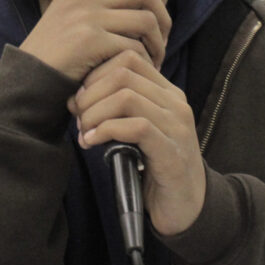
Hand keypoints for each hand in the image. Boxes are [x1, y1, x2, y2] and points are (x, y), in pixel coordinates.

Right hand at [19, 0, 172, 82]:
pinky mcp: (92, 40)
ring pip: (145, 19)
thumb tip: (133, 2)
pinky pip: (135, 46)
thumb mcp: (68, 24)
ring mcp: (86, 17)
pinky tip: (140, 72)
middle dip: (162, 17)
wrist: (26, 84)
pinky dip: (144, 61)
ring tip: (155, 61)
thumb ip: (95, 11)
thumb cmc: (52, 60)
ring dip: (157, 43)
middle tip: (162, 40)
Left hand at [70, 50, 205, 235]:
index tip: (80, 97)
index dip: (96, 73)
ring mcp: (176, 126)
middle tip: (78, 116)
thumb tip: (77, 96)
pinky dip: (106, 131)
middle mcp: (175, 103)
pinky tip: (92, 143)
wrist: (187, 207)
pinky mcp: (171, 152)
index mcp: (167, 92)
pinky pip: (136, 127)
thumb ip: (118, 109)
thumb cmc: (155, 167)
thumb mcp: (137, 130)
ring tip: (84, 132)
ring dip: (95, 113)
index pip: (129, 58)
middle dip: (91, 92)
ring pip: (126, 97)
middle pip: (123, 73)